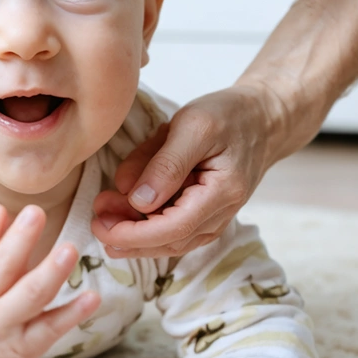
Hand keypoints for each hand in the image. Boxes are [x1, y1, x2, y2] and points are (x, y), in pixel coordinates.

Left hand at [91, 84, 286, 258]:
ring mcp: (214, 218)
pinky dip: (146, 226)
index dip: (134, 234)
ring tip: (102, 212)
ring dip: (133, 234)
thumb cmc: (228, 115)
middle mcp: (222, 214)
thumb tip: (137, 200)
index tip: (102, 226)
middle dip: (127, 237)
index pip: (174, 228)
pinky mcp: (204, 214)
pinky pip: (173, 230)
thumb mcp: (194, 125)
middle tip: (95, 219)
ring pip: (169, 242)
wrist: (262, 118)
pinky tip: (121, 211)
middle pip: (169, 242)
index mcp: (223, 192)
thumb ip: (165, 163)